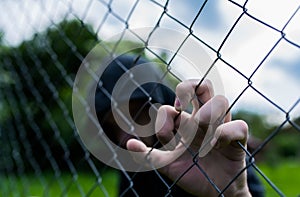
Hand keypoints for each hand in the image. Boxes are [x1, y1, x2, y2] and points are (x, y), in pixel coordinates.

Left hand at [126, 79, 250, 196]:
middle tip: (181, 103)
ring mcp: (221, 127)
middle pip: (203, 87)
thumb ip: (148, 156)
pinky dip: (227, 132)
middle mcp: (203, 121)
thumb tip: (128, 144)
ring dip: (208, 113)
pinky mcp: (237, 140)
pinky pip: (239, 126)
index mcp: (185, 124)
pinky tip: (216, 145)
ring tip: (201, 132)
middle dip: (190, 87)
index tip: (166, 135)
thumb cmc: (191, 175)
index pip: (173, 106)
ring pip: (221, 101)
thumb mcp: (167, 166)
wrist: (213, 193)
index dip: (166, 115)